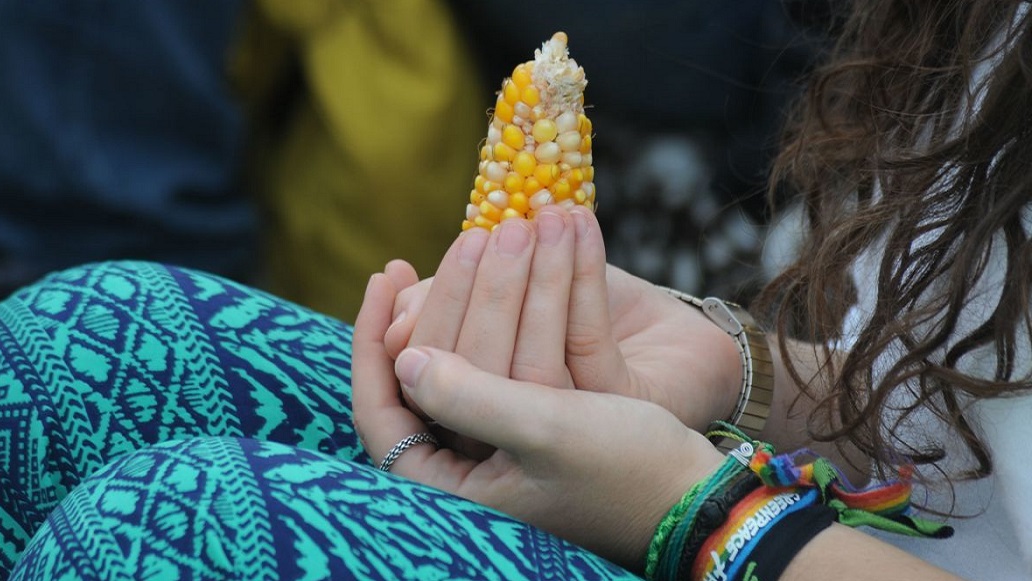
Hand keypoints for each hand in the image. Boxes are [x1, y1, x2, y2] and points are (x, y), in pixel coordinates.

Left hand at [351, 272, 724, 569]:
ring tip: (501, 228)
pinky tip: (509, 254)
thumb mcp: (549, 433)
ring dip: (480, 287)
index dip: (372, 339)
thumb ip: (472, 400)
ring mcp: (496, 438)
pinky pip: (495, 348)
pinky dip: (502, 302)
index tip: (387, 272)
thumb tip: (405, 360)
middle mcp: (466, 464)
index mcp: (456, 488)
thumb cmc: (632, 470)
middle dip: (451, 293)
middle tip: (475, 236)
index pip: (381, 411)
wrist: (701, 490)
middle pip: (428, 366)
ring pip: (463, 351)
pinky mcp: (527, 415)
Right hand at [385, 207, 743, 430]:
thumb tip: (398, 313)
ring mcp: (563, 435)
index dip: (401, 328)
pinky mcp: (616, 414)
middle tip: (491, 231)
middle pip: (472, 379)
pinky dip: (583, 278)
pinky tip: (581, 227)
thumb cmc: (578, 313)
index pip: (418, 384)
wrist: (674, 344)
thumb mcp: (507, 297)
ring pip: (531, 366)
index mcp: (472, 417)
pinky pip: (587, 346)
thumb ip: (453, 302)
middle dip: (475, 294)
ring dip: (537, 280)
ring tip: (544, 217)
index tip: (391, 269)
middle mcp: (512, 442)